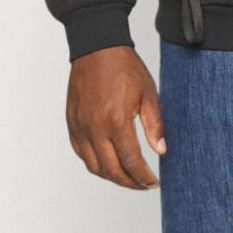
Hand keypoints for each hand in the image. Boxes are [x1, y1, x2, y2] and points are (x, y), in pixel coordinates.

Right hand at [65, 46, 167, 189]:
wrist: (97, 48)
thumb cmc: (123, 67)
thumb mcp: (148, 94)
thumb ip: (154, 125)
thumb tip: (160, 150)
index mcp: (116, 121)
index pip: (131, 162)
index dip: (143, 177)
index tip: (153, 182)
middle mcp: (95, 128)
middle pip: (111, 170)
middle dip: (129, 182)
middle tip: (143, 185)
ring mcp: (80, 127)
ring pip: (94, 166)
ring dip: (111, 177)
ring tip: (127, 177)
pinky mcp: (72, 123)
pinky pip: (81, 153)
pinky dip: (94, 163)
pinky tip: (108, 162)